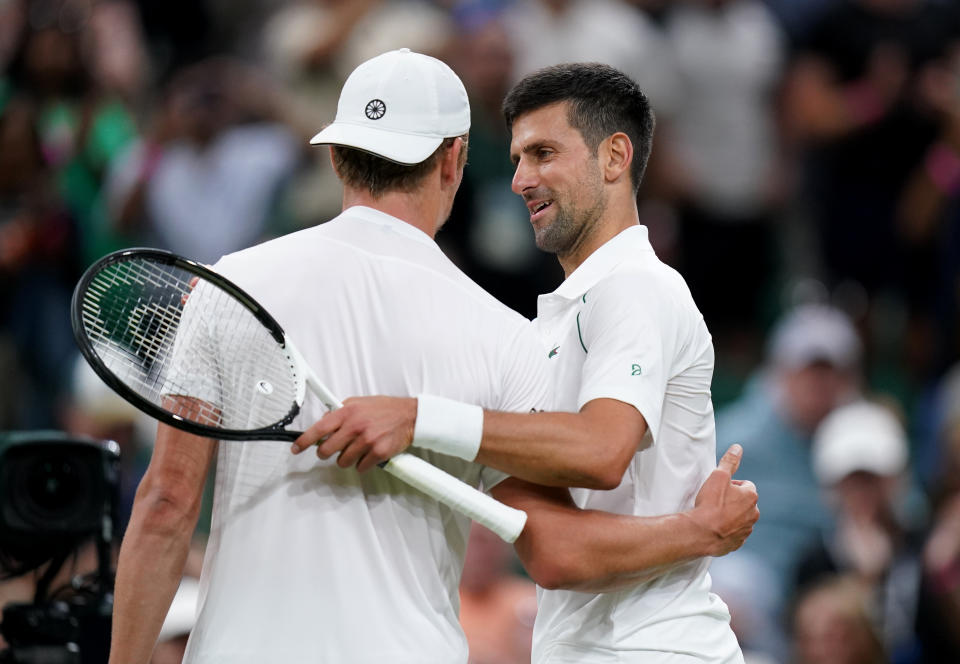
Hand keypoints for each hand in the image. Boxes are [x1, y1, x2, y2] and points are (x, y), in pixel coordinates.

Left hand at [290, 396, 416, 471]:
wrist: (410, 416)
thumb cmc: (384, 409)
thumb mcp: (358, 402)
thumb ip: (340, 411)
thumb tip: (324, 421)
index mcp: (347, 412)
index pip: (318, 429)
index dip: (303, 441)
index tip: (296, 448)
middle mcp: (355, 426)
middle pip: (326, 450)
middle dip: (327, 452)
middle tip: (333, 449)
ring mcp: (366, 440)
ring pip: (342, 461)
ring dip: (347, 459)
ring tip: (357, 449)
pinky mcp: (377, 453)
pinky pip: (360, 467)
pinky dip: (362, 464)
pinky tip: (368, 454)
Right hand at [690, 444, 758, 556]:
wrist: (702, 533)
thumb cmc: (710, 503)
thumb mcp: (718, 476)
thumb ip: (729, 461)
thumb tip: (737, 447)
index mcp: (751, 497)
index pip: (746, 485)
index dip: (732, 485)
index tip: (720, 488)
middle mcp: (753, 514)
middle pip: (744, 503)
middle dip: (733, 501)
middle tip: (716, 501)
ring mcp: (746, 530)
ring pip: (740, 518)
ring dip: (731, 516)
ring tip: (714, 515)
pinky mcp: (738, 543)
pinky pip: (735, 533)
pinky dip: (727, 530)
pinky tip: (715, 527)